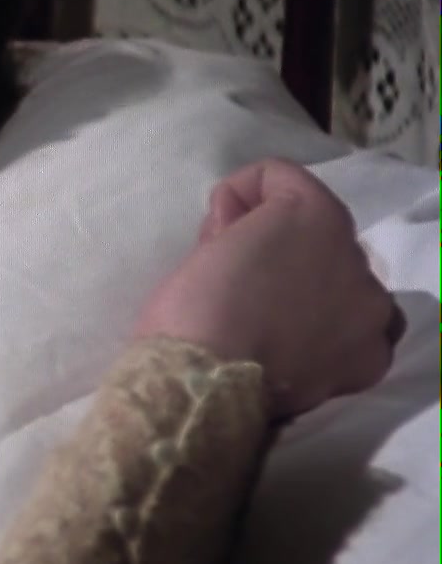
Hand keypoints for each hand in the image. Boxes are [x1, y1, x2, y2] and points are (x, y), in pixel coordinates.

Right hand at [132, 158, 400, 420]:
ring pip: (345, 280)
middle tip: (238, 273)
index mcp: (314, 215)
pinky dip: (336, 330)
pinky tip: (303, 342)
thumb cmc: (192, 306)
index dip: (237, 196)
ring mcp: (371, 311)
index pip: (278, 179)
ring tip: (275, 312)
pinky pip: (362, 331)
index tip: (215, 228)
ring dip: (315, 284)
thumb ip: (237, 225)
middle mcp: (356, 256)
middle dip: (280, 243)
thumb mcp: (205, 245)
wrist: (204, 384)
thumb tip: (243, 227)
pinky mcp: (369, 359)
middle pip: (316, 232)